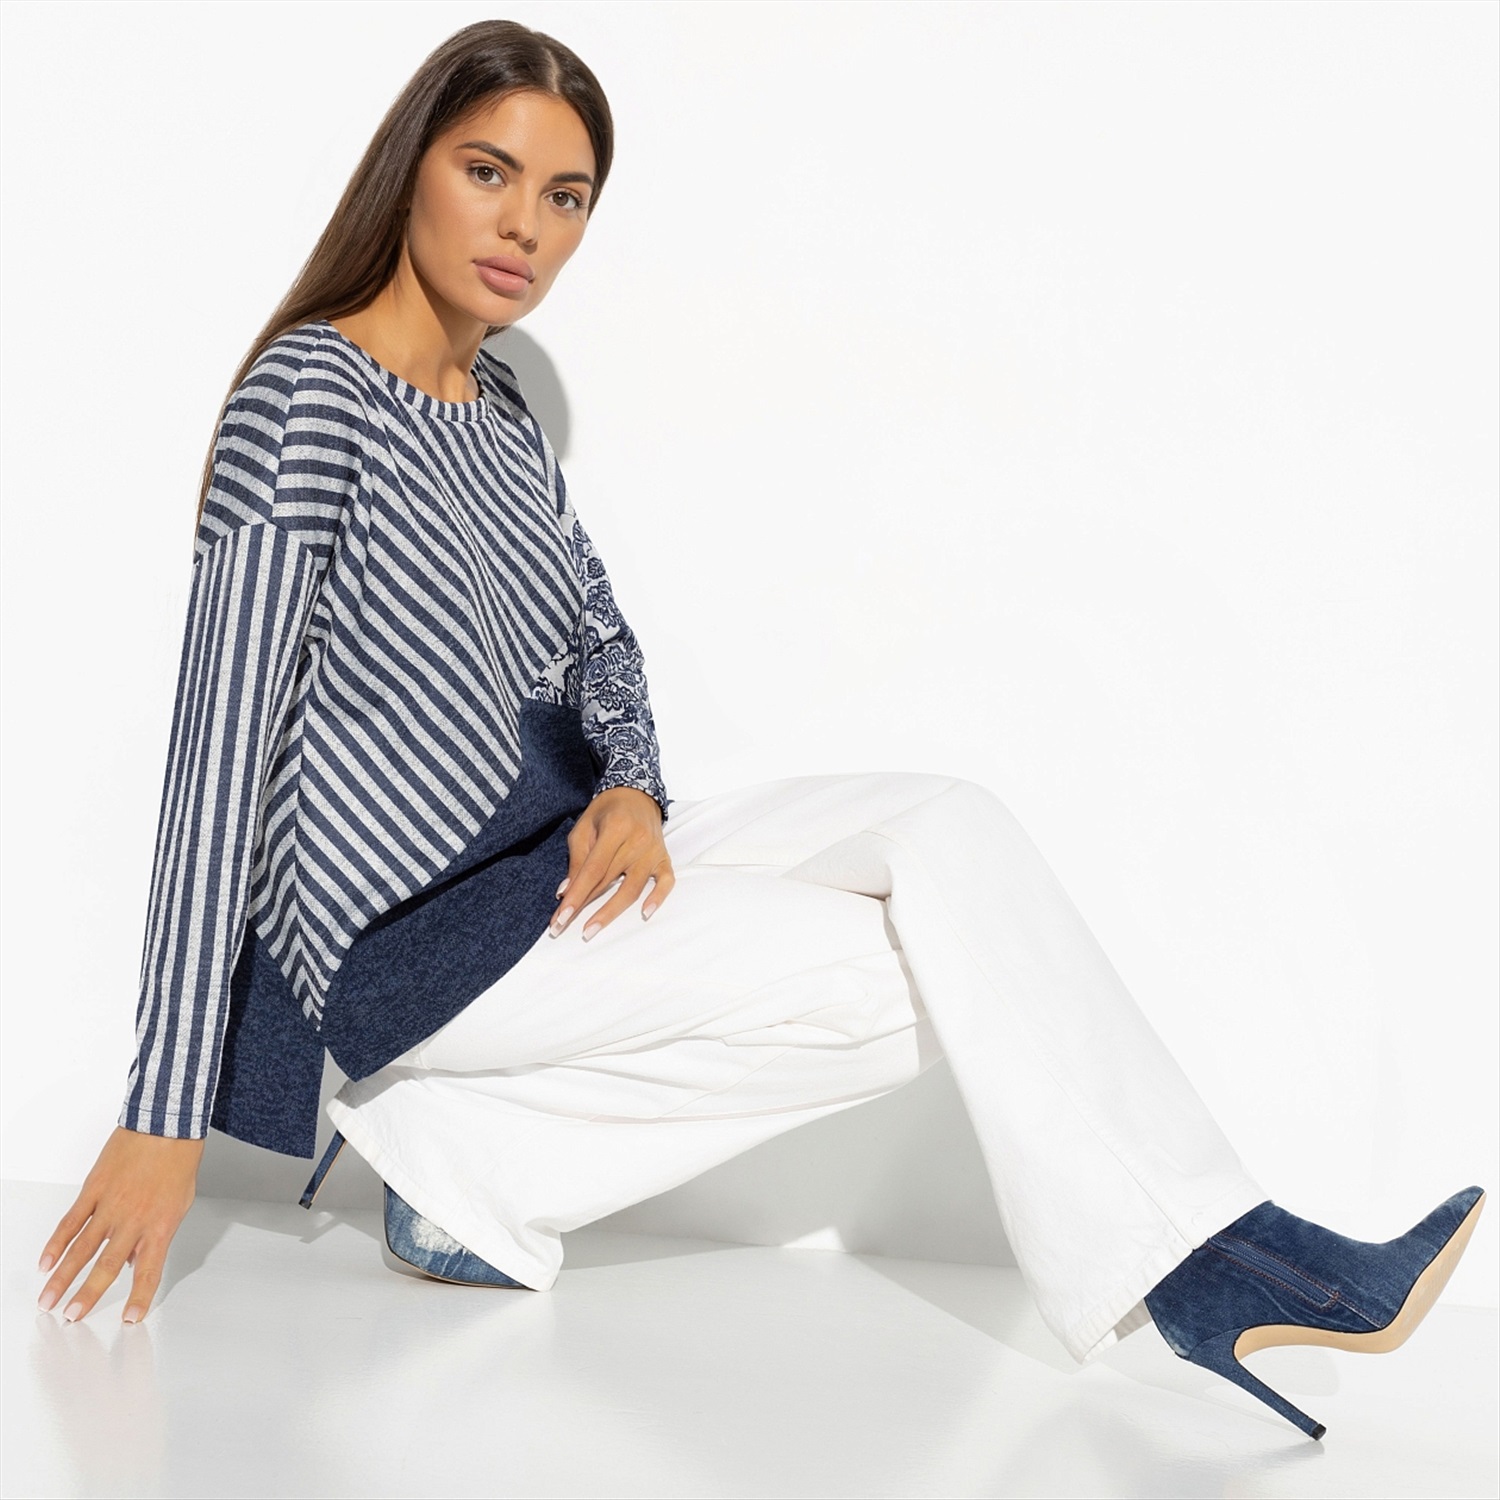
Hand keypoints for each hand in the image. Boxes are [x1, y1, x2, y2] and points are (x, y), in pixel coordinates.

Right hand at [37, 1126, 204, 1323]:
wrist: (167, 1125)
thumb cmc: (178, 1160)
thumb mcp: (179, 1202)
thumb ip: (157, 1233)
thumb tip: (135, 1260)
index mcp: (160, 1225)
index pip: (149, 1270)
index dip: (139, 1296)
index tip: (130, 1318)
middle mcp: (133, 1220)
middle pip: (107, 1265)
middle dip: (88, 1295)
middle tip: (72, 1317)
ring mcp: (111, 1205)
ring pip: (81, 1249)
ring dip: (63, 1277)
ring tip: (49, 1300)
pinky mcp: (94, 1189)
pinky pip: (71, 1222)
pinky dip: (56, 1243)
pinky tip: (45, 1262)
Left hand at [551, 786, 673, 940]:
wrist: (637, 795)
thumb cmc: (606, 811)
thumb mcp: (584, 827)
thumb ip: (577, 859)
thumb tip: (566, 892)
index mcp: (616, 828)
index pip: (593, 869)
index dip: (577, 894)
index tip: (560, 916)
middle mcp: (638, 840)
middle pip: (609, 881)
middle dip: (584, 906)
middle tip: (563, 927)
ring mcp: (654, 851)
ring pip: (633, 888)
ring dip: (611, 912)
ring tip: (591, 930)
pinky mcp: (664, 859)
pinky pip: (666, 882)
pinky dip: (658, 898)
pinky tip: (645, 913)